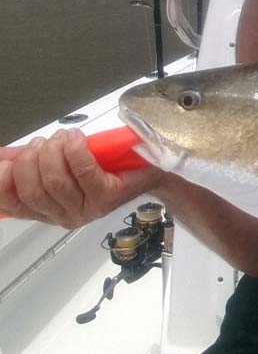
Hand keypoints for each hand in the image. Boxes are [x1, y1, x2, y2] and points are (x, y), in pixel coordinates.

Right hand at [0, 129, 164, 227]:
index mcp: (49, 210)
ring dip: (53, 153)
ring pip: (56, 183)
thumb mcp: (63, 162)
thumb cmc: (105, 164)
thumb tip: (2, 155)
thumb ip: (33, 162)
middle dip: (31, 161)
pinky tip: (75, 139)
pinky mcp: (107, 197)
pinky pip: (84, 173)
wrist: (148, 168)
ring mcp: (87, 209)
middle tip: (43, 142)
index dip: (3, 185)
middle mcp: (66, 215)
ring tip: (62, 137)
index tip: (3, 164)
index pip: (16, 205)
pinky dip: (75, 152)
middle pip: (34, 192)